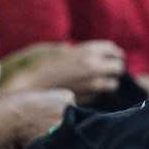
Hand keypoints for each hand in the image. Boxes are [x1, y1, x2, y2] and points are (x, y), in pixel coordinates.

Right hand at [1, 40, 127, 98]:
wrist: (29, 86)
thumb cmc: (39, 64)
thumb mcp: (56, 49)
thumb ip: (73, 50)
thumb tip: (77, 50)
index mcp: (88, 51)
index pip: (112, 50)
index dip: (113, 52)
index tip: (113, 55)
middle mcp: (94, 68)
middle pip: (118, 67)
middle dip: (115, 68)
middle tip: (110, 68)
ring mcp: (92, 85)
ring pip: (112, 84)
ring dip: (108, 81)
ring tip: (98, 80)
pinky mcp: (87, 99)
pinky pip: (98, 94)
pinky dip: (96, 92)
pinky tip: (85, 90)